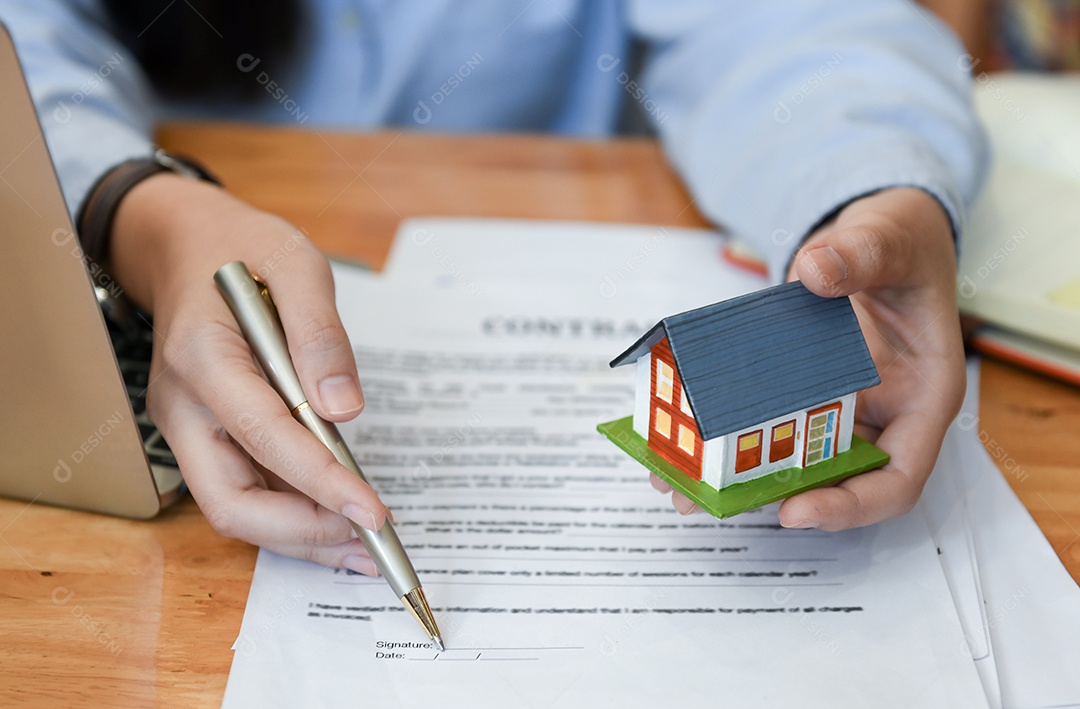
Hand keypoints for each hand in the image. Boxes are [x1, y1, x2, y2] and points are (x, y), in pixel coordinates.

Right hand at [110, 173, 385, 573]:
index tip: (373, 511)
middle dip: (303, 531)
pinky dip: (292, 512)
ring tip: (365, 543)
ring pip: (235, 508)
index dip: (320, 481)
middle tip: (371, 539)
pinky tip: (337, 517)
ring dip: (300, 534)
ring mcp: (188, 427)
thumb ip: (320, 334)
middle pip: (230, 500)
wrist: (188, 245)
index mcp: (202, 358)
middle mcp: (184, 406)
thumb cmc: (243, 249)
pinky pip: (245, 489)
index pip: (262, 435)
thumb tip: (344, 409)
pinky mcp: (207, 436)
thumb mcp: (296, 265)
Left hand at [653, 188, 965, 530]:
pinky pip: (768, 422)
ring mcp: (840, 407)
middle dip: (772, 498)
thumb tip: (817, 270)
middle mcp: (882, 414)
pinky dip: (728, 432)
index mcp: (924, 397)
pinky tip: (682, 436)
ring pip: (794, 459)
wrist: (878, 234)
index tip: (796, 511)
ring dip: (737, 474)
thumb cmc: (905, 243)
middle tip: (710, 502)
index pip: (898, 478)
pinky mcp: (803, 392)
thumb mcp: (891, 238)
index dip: (850, 506)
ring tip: (677, 482)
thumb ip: (862, 253)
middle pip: (835, 482)